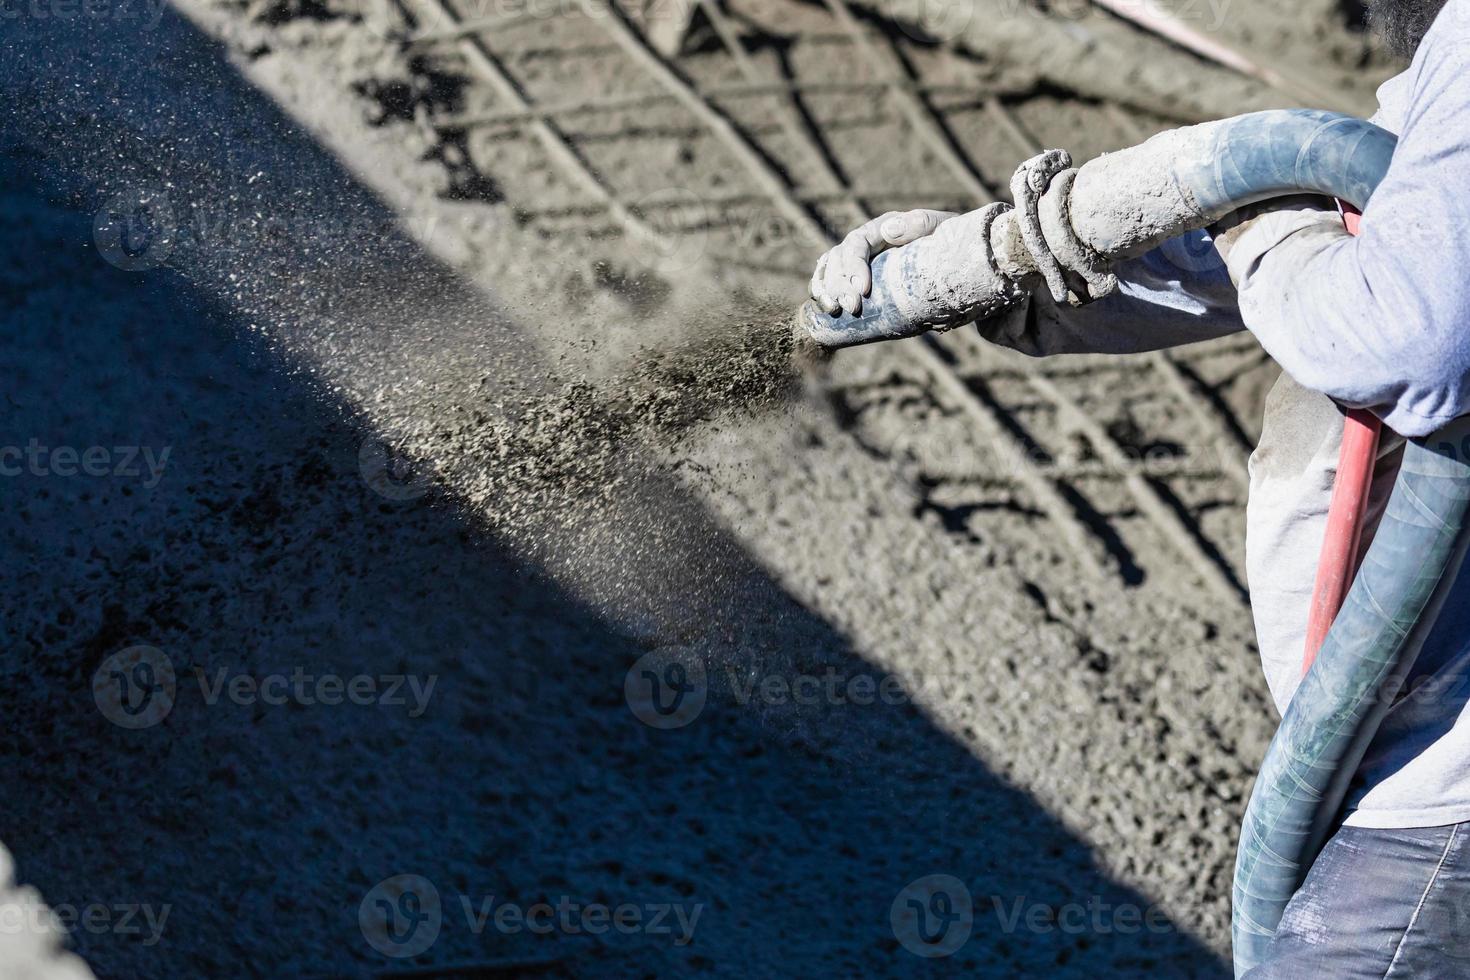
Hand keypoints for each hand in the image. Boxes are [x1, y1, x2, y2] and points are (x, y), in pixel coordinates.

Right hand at [809, 209, 956, 315]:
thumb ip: (921, 224)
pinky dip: (822, 292)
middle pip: (838, 259)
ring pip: (828, 269)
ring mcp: (856, 260)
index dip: (855, 266)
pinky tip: (826, 308)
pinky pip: (827, 281)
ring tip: (834, 310)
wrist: (954, 260)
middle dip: (840, 284)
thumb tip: (889, 229)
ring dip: (827, 289)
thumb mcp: (942, 228)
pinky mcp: (853, 278)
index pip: (857, 243)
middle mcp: (864, 242)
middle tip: (852, 308)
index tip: (863, 290)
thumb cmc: (948, 243)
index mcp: (881, 228)